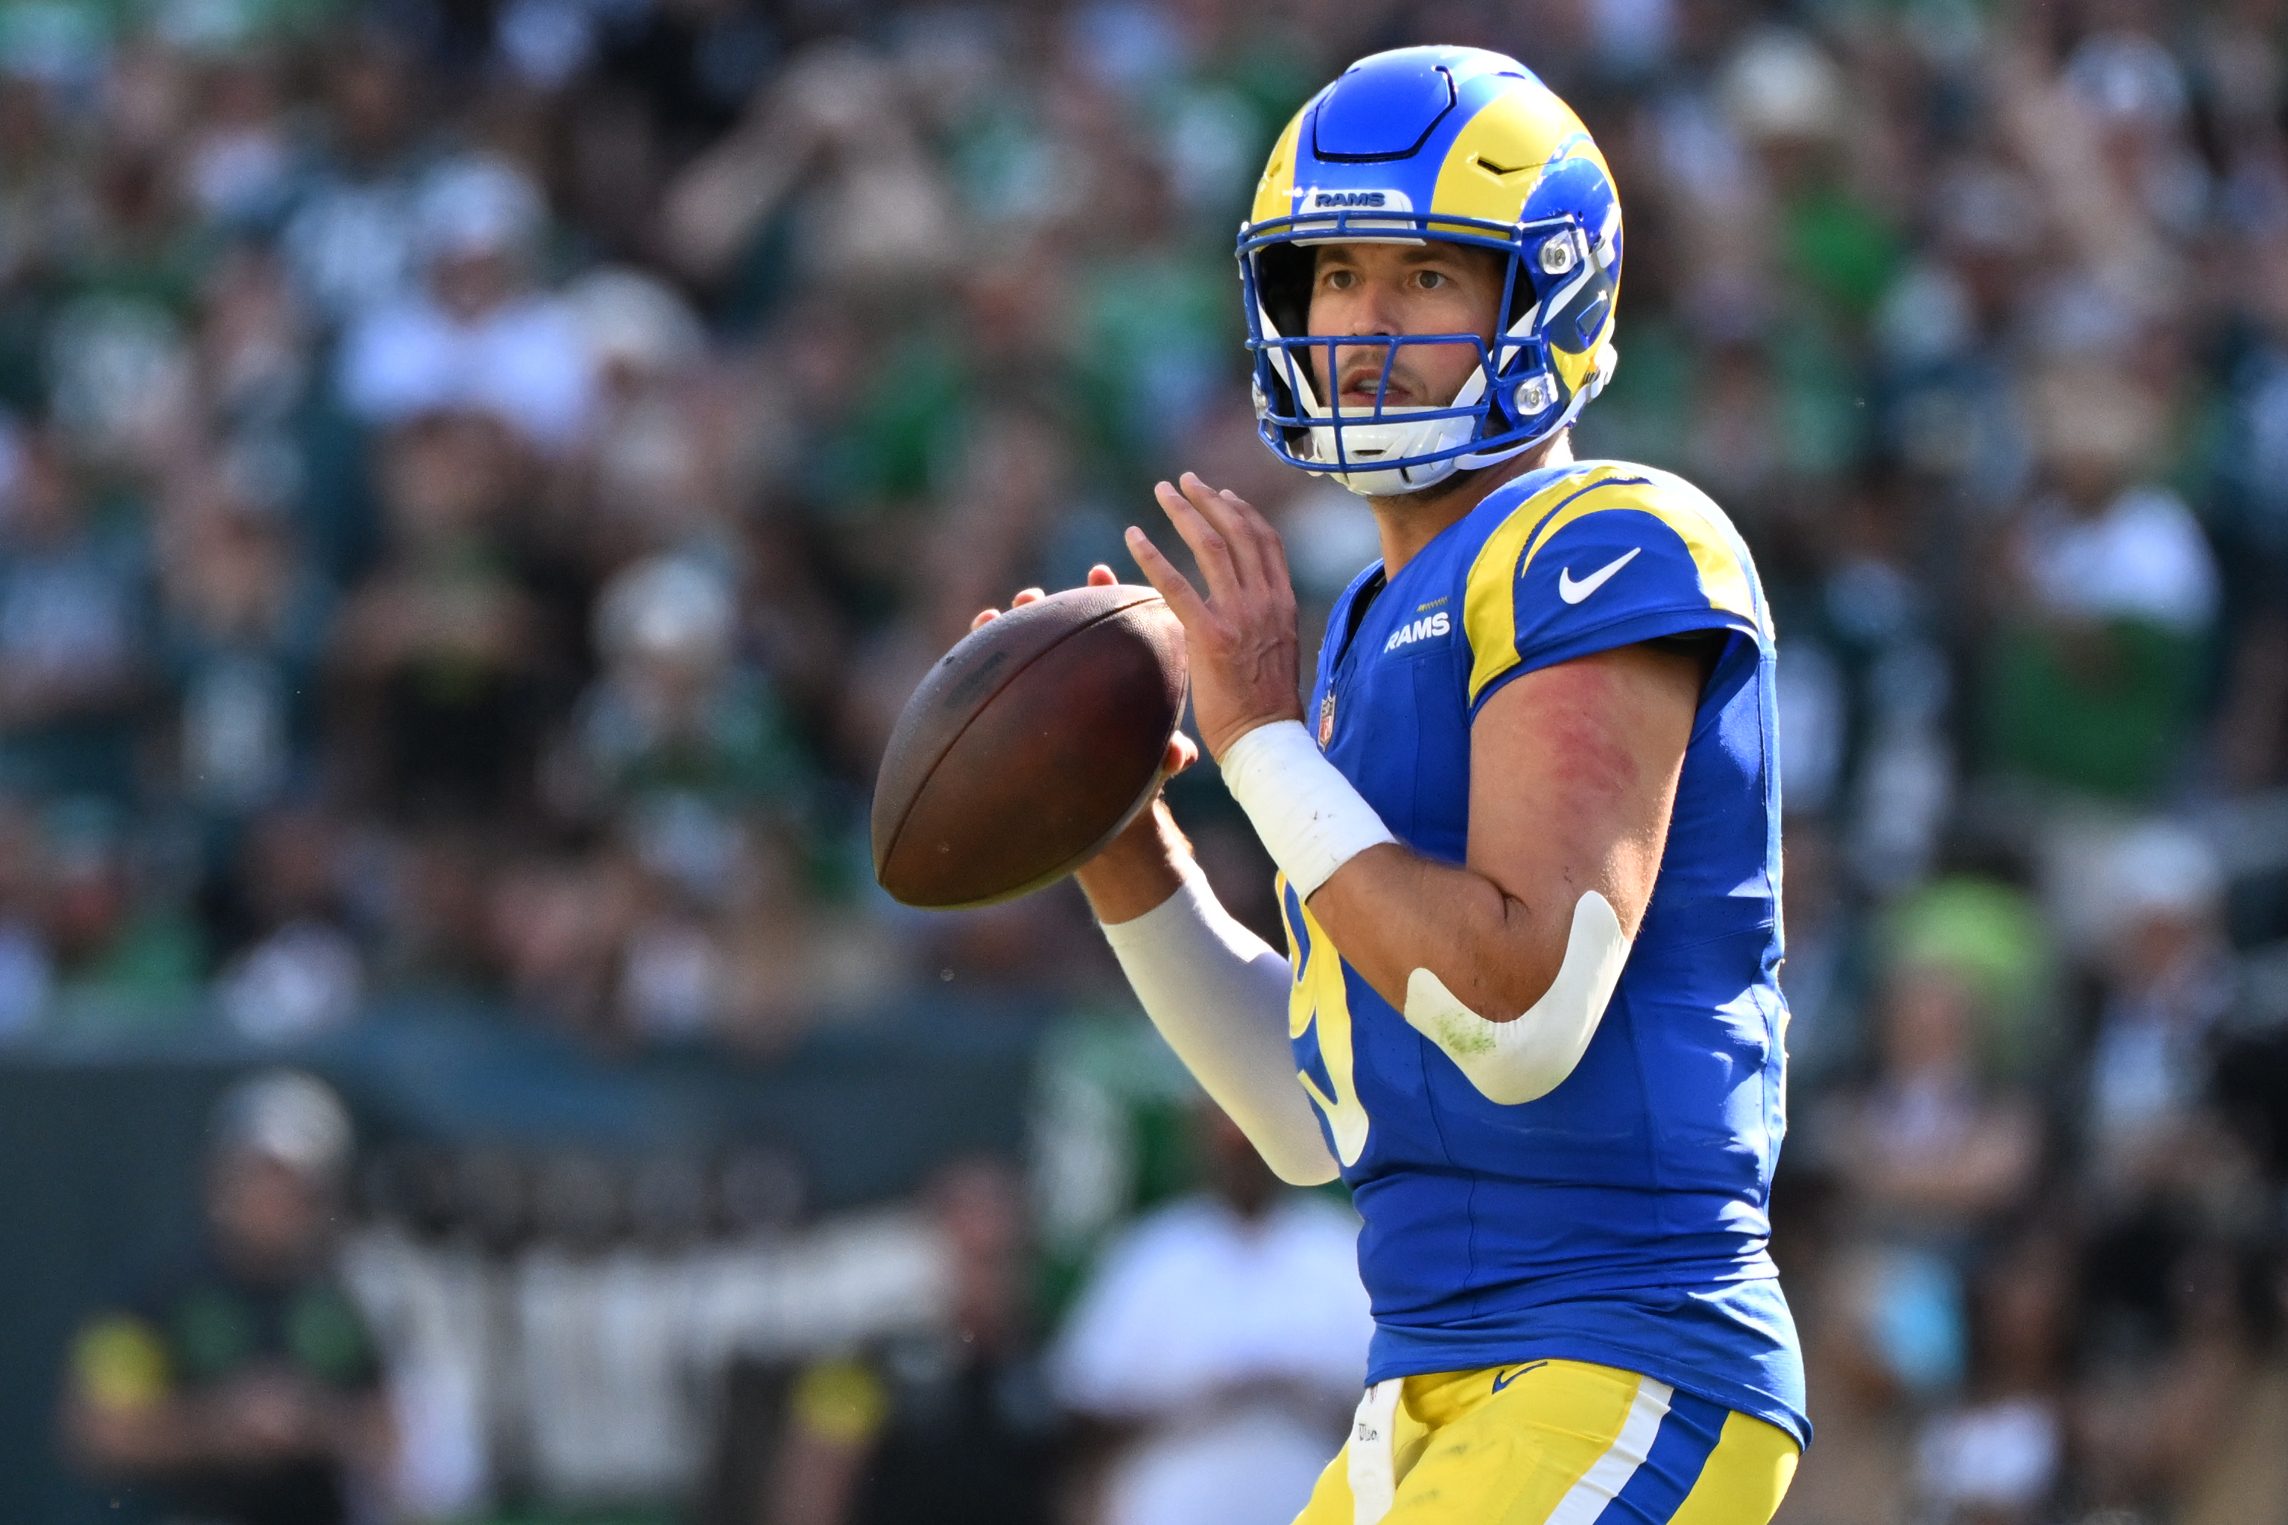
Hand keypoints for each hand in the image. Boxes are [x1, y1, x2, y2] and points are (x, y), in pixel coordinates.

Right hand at [971, 565, 1200, 783]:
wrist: (1101, 810)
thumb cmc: (1133, 778)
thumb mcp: (1152, 763)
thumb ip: (1168, 755)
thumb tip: (1180, 754)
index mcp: (1114, 675)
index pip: (1112, 623)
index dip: (1104, 593)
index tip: (1099, 572)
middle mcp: (1080, 675)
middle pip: (1067, 628)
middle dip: (1049, 608)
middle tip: (1034, 596)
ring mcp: (1049, 688)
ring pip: (1029, 647)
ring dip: (1016, 625)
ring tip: (1001, 615)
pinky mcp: (1019, 709)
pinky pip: (998, 679)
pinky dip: (983, 652)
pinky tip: (979, 632)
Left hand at [1125, 473, 1303, 761]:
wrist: (1268, 740)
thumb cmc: (1266, 706)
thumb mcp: (1277, 649)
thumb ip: (1262, 620)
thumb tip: (1244, 609)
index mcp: (1283, 602)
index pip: (1266, 541)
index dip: (1243, 512)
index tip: (1222, 494)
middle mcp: (1266, 601)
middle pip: (1239, 532)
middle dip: (1209, 499)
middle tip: (1184, 481)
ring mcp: (1240, 616)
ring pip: (1210, 546)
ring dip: (1184, 512)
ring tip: (1162, 492)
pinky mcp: (1211, 637)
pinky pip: (1176, 585)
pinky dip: (1151, 556)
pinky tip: (1132, 535)